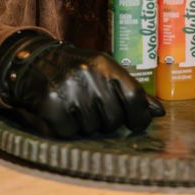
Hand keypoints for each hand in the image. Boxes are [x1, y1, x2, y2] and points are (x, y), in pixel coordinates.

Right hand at [0, 32, 164, 138]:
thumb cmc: (77, 70)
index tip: (135, 124)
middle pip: (113, 119)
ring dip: (85, 124)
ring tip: (75, 106)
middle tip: (93, 108)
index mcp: (105, 65)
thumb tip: (159, 112)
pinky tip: (61, 112)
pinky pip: (69, 132)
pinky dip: (66, 128)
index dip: (139, 116)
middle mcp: (88, 75)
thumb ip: (130, 90)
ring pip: (91, 129)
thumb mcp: (104, 71)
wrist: (35, 62)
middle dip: (106, 120)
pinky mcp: (51, 105)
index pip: (134, 96)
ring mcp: (68, 90)